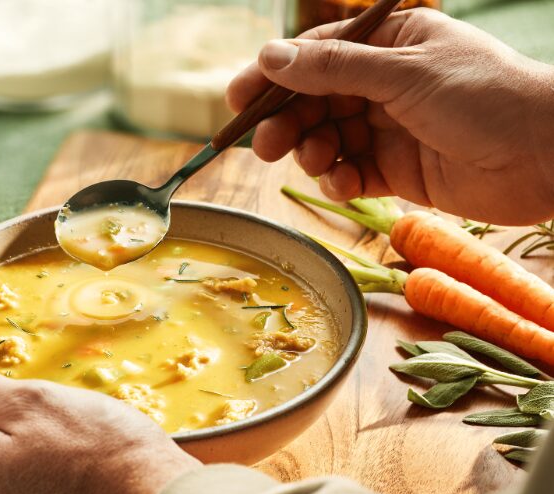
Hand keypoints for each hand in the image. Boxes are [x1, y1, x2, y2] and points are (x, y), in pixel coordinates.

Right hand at [227, 8, 553, 224]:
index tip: (236, 100)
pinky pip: (351, 173)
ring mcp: (389, 128)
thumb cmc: (485, 97)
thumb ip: (333, 69)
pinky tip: (345, 183)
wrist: (547, 156)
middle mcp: (384, 84)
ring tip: (318, 161)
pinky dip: (340, 180)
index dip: (272, 78)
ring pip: (327, 139)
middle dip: (287, 122)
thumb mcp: (403, 73)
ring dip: (312, 153)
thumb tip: (269, 57)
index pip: (315, 57)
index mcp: (388, 45)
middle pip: (313, 102)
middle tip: (263, 145)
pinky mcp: (397, 170)